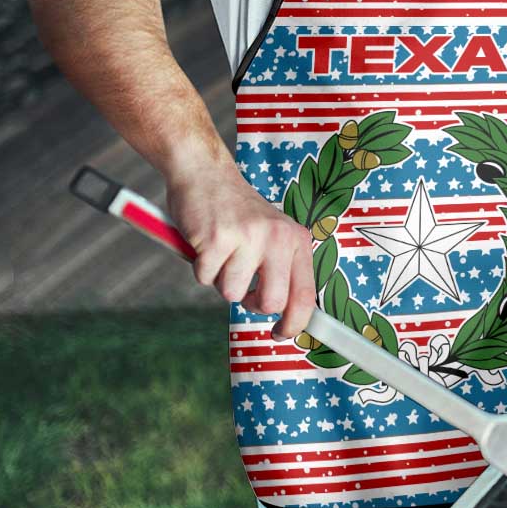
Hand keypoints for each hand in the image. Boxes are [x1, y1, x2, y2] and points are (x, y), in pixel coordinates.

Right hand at [166, 161, 315, 340]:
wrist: (206, 174)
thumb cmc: (238, 214)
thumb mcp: (273, 235)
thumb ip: (282, 269)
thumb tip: (288, 317)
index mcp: (296, 240)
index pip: (305, 294)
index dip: (295, 323)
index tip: (282, 333)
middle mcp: (278, 238)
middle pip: (271, 303)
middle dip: (252, 304)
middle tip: (243, 286)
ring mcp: (248, 237)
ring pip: (232, 293)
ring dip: (221, 280)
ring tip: (222, 253)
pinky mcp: (217, 238)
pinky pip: (205, 279)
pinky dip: (201, 268)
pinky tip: (206, 244)